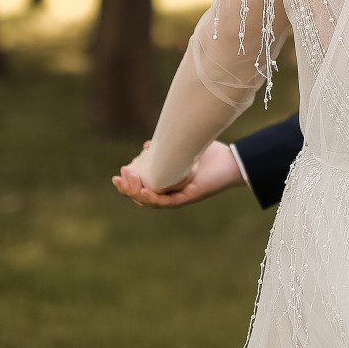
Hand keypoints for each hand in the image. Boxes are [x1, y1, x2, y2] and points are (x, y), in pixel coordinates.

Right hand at [111, 140, 244, 207]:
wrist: (231, 161)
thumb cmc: (208, 155)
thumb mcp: (181, 148)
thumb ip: (165, 148)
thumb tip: (147, 146)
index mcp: (165, 185)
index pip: (140, 190)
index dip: (126, 186)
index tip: (116, 175)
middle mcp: (170, 194)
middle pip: (142, 198)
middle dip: (127, 188)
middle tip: (120, 176)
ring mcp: (178, 197)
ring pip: (151, 201)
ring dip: (137, 192)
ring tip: (130, 180)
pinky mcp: (189, 197)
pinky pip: (168, 201)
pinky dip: (155, 197)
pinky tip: (146, 191)